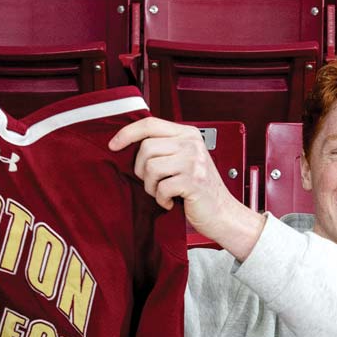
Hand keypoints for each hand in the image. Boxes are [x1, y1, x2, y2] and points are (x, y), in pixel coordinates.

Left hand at [109, 117, 265, 259]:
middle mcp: (192, 144)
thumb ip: (165, 147)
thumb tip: (129, 143)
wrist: (222, 213)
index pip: (150, 124)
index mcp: (188, 134)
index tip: (114, 145)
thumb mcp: (184, 160)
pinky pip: (161, 187)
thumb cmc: (200, 189)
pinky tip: (171, 201)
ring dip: (151, 186)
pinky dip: (162, 199)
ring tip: (163, 192)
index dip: (127, 133)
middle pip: (146, 147)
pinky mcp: (193, 181)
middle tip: (154, 183)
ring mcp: (193, 162)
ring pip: (150, 167)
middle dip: (142, 170)